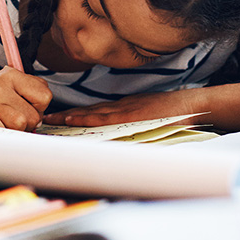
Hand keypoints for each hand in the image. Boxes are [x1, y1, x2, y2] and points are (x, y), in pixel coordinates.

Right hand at [0, 67, 52, 130]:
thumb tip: (41, 119)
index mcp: (11, 75)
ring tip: (4, 122)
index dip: (39, 107)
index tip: (27, 107)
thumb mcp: (11, 83)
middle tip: (14, 118)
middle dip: (27, 122)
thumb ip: (32, 92)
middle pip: (33, 116)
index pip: (44, 96)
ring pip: (19, 125)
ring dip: (14, 129)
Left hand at [43, 88, 205, 126]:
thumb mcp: (151, 116)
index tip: (58, 118)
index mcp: (127, 108)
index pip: (96, 112)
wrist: (194, 106)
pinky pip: (104, 118)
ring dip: (71, 117)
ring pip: (92, 113)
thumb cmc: (177, 112)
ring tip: (51, 120)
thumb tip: (122, 134)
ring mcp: (126, 110)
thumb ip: (136, 122)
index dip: (76, 115)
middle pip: (89, 111)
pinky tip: (73, 119)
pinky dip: (87, 117)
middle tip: (45, 119)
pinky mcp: (131, 115)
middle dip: (67, 116)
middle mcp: (123, 107)